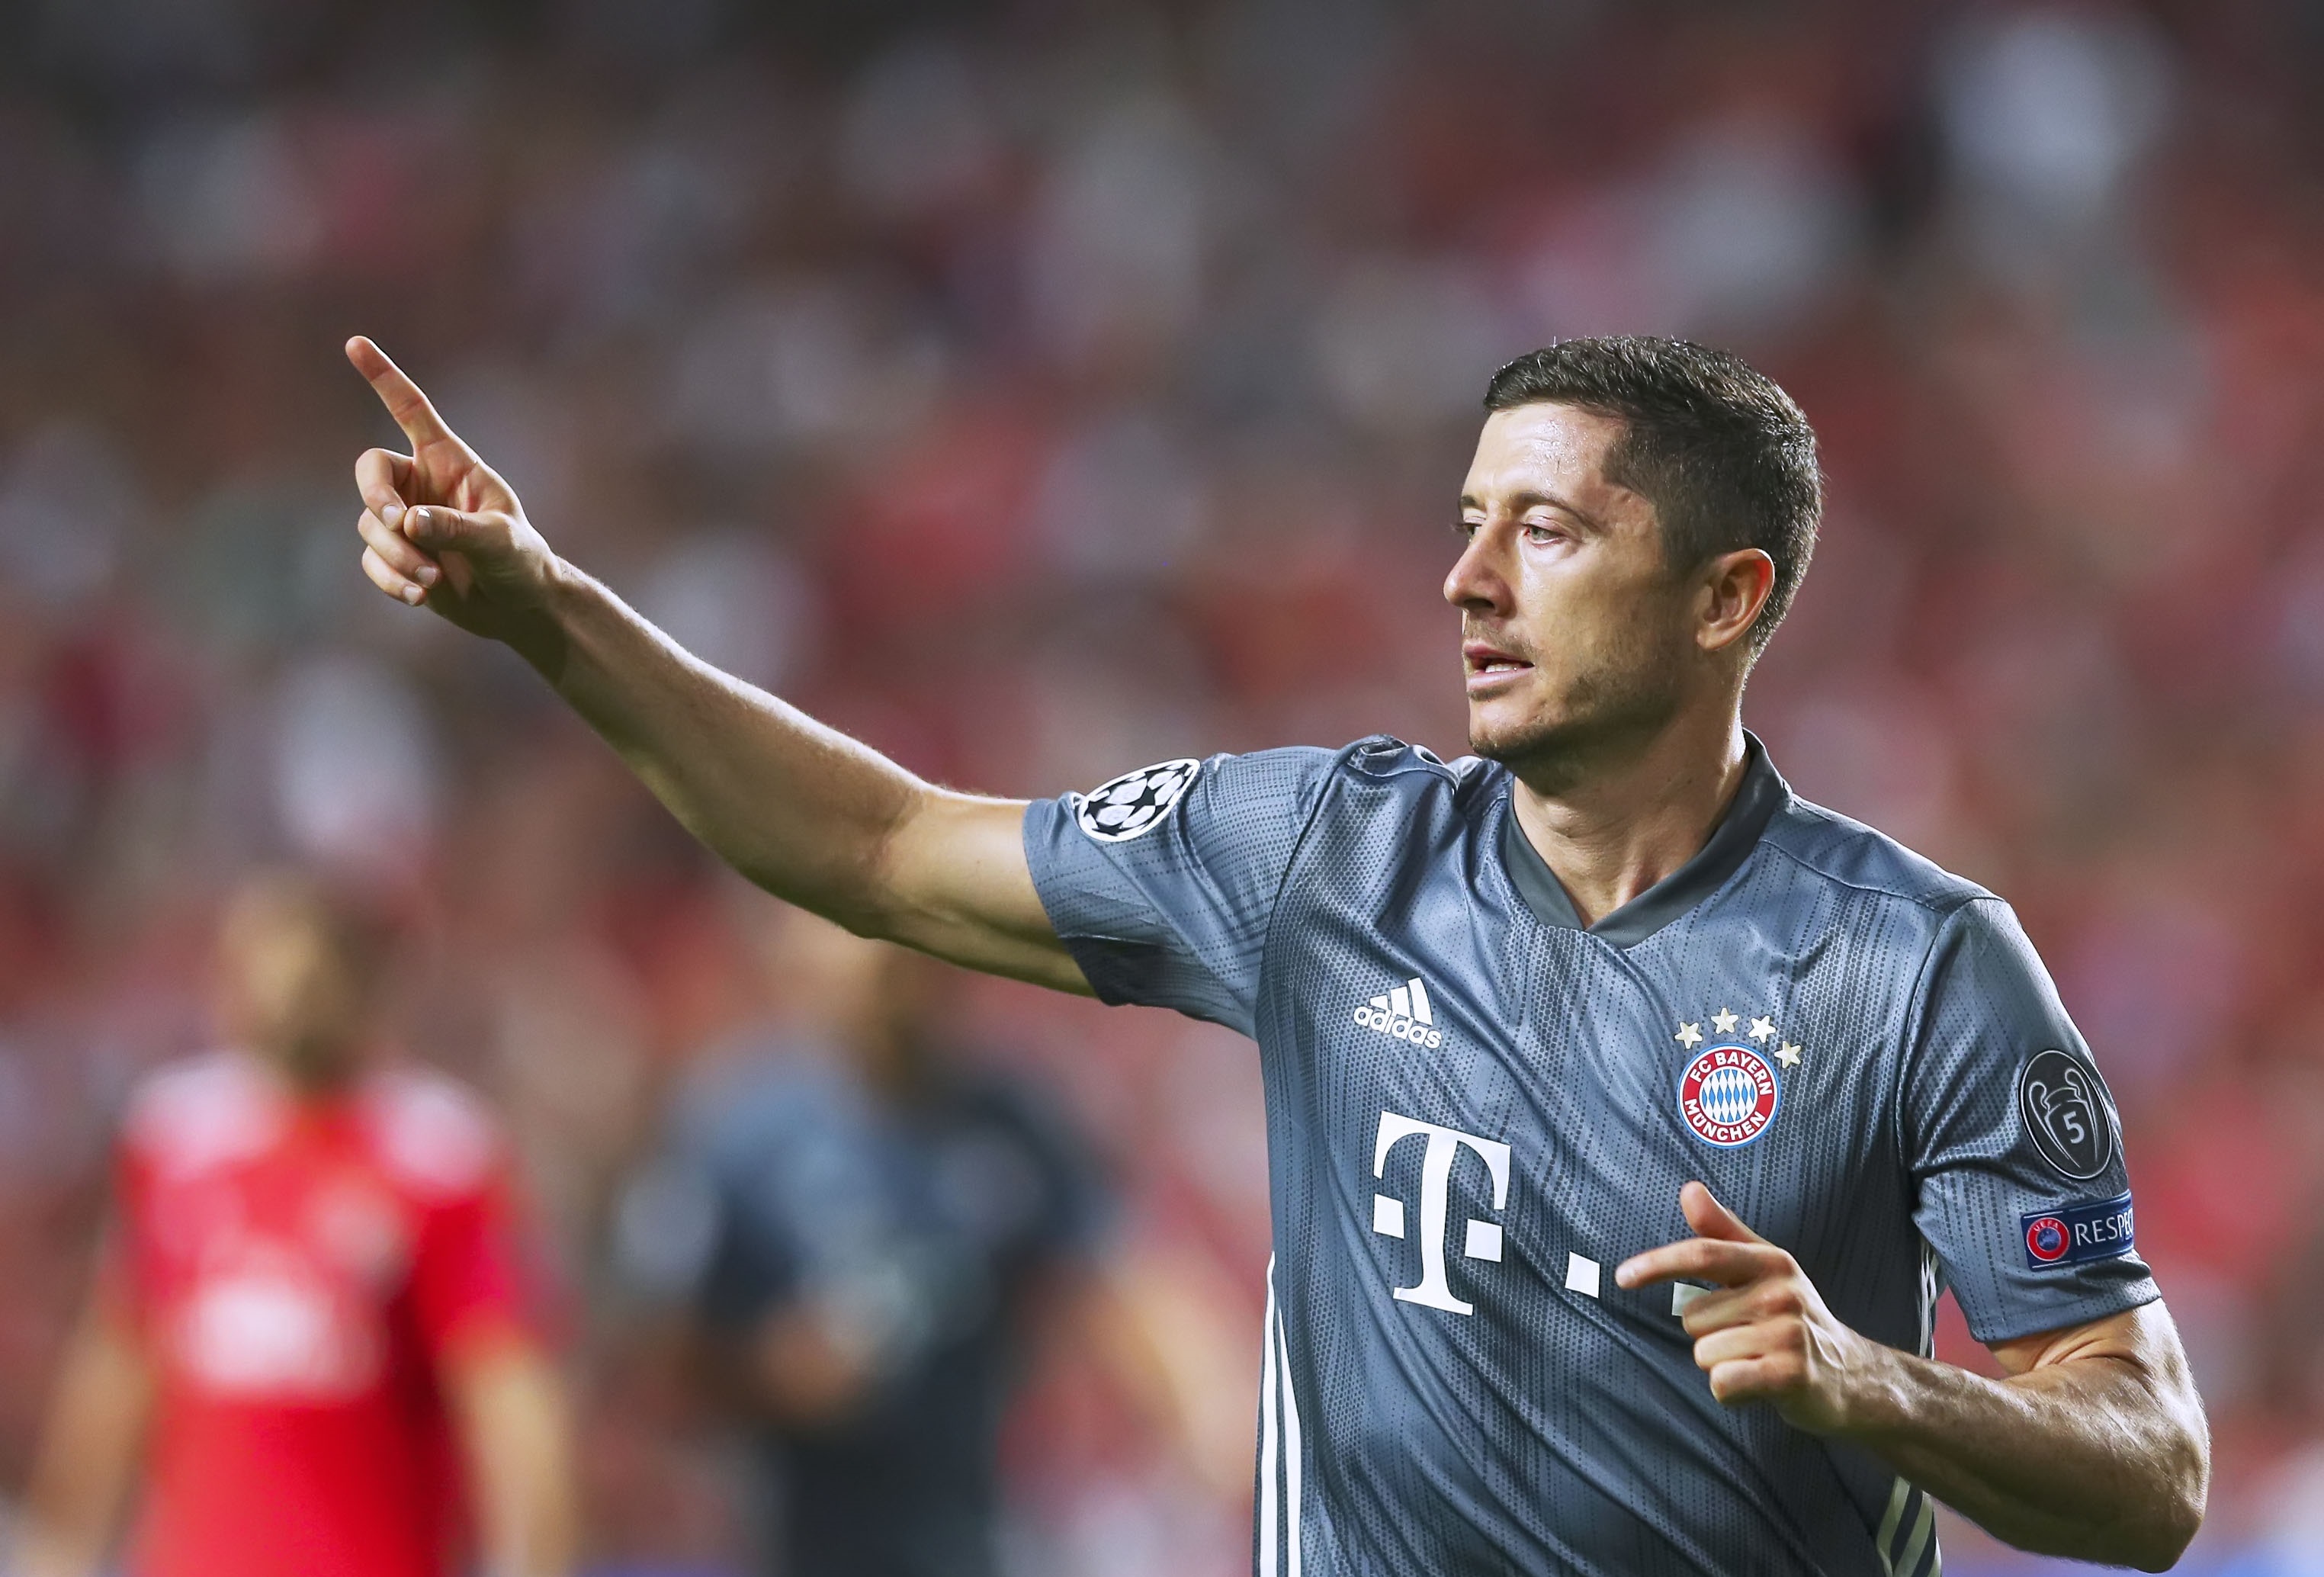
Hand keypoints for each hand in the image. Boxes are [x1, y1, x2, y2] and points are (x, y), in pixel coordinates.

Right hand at [344, 337, 558, 643]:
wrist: (519, 606)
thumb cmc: (522, 561)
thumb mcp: (501, 541)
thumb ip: (459, 528)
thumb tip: (408, 521)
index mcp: (450, 462)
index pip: (411, 410)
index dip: (384, 378)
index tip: (355, 343)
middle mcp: (421, 485)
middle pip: (370, 470)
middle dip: (375, 496)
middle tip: (396, 522)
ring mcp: (405, 520)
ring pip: (369, 524)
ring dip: (395, 554)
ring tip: (431, 580)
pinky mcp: (396, 556)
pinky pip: (372, 560)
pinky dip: (390, 579)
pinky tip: (420, 596)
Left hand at [1614, 1181, 1889, 1434]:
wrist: (1851, 1377)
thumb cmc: (1794, 1318)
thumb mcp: (1764, 1269)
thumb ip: (1722, 1232)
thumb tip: (1689, 1189)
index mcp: (1770, 1261)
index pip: (1702, 1254)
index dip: (1657, 1263)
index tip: (1622, 1277)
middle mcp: (1781, 1292)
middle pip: (1693, 1318)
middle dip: (1709, 1335)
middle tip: (1749, 1340)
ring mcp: (1789, 1334)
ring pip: (1704, 1354)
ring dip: (1722, 1365)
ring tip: (1758, 1361)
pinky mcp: (1790, 1375)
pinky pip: (1722, 1383)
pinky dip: (1730, 1393)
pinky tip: (1759, 1386)